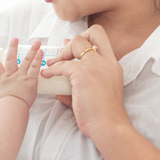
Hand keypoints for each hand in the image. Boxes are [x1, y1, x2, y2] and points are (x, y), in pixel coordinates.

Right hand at [0, 38, 42, 107]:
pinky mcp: (30, 80)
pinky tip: (41, 52)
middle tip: (15, 39)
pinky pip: (34, 68)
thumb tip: (5, 102)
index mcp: (2, 80)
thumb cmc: (6, 107)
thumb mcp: (1, 98)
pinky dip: (38, 59)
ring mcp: (21, 77)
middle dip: (13, 47)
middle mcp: (11, 76)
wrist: (11, 108)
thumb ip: (5, 95)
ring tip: (36, 42)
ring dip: (31, 50)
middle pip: (11, 58)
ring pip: (26, 60)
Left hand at [41, 25, 128, 139]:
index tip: (73, 47)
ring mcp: (96, 65)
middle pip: (93, 32)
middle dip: (75, 39)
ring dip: (61, 53)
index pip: (102, 38)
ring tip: (52, 64)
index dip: (86, 38)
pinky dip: (52, 69)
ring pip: (76, 43)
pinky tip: (47, 75)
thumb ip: (83, 82)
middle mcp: (107, 61)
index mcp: (113, 64)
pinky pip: (62, 65)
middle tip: (64, 55)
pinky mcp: (83, 74)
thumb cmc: (104, 115)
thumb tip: (60, 81)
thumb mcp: (100, 91)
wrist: (110, 127)